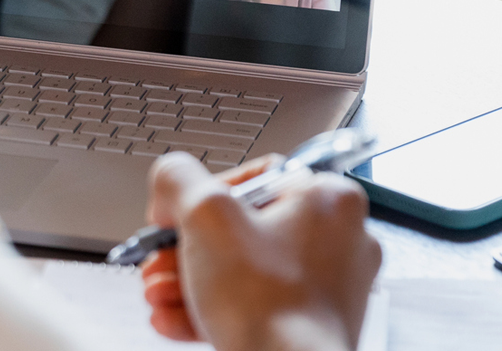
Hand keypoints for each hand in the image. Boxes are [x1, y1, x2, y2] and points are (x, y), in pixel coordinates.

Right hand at [140, 152, 380, 350]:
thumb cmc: (268, 302)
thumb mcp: (204, 215)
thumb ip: (178, 180)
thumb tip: (171, 178)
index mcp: (330, 199)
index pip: (254, 177)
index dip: (202, 195)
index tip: (176, 215)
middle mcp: (340, 240)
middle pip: (244, 231)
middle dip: (189, 249)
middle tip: (162, 261)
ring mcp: (330, 287)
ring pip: (246, 272)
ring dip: (193, 281)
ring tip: (161, 294)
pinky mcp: (313, 324)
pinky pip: (256, 306)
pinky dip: (214, 309)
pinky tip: (175, 318)